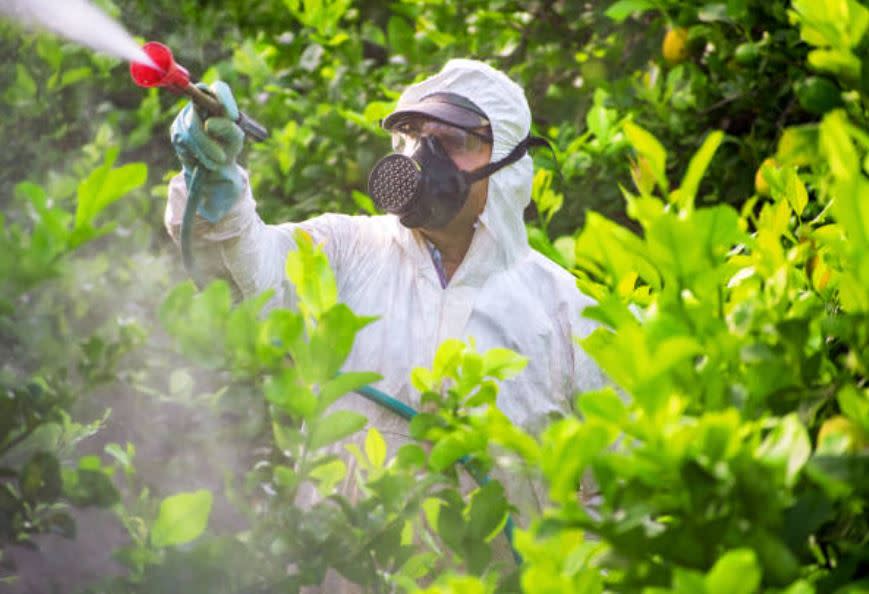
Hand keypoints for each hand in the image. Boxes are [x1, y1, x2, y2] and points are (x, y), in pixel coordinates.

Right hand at [170, 81, 244, 222]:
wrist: (215, 165)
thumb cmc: (228, 147)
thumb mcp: (235, 140)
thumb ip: (228, 130)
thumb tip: (208, 125)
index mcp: (219, 100)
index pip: (219, 88)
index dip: (224, 97)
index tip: (230, 115)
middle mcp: (199, 103)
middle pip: (199, 109)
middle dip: (210, 137)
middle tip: (222, 158)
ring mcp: (185, 115)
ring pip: (191, 129)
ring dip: (206, 150)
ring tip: (218, 162)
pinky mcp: (176, 131)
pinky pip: (184, 141)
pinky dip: (198, 154)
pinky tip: (205, 161)